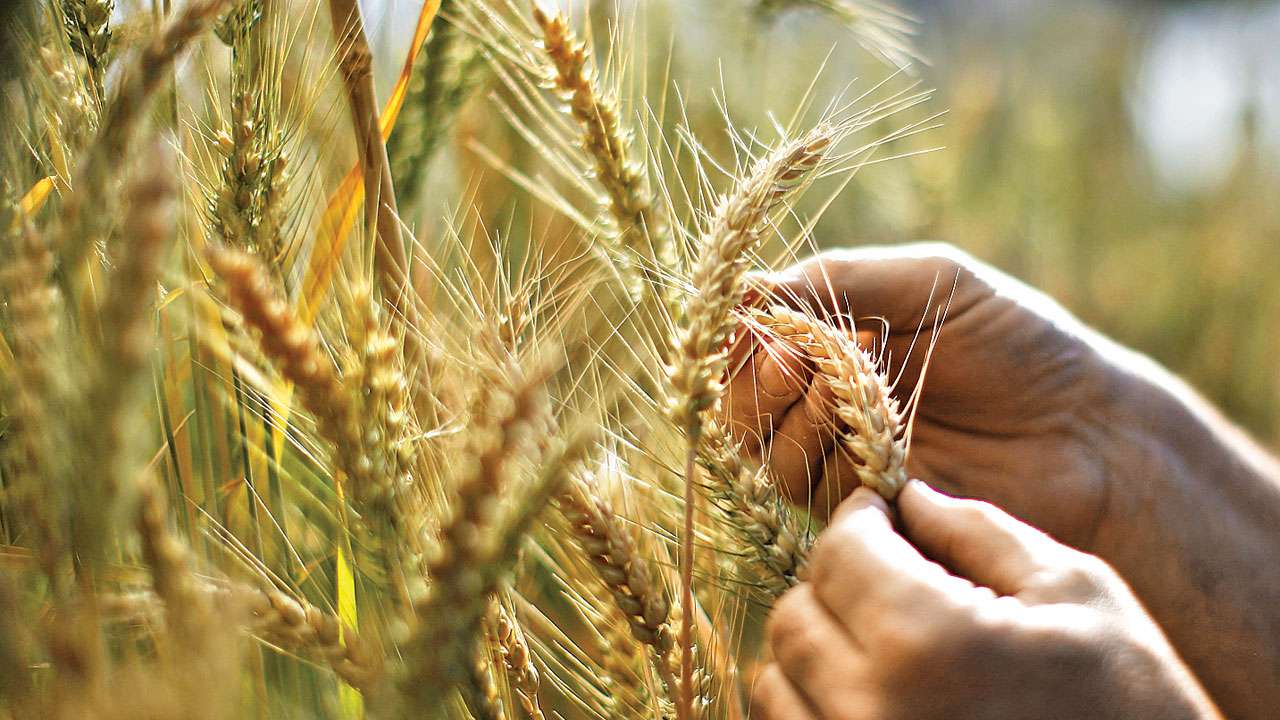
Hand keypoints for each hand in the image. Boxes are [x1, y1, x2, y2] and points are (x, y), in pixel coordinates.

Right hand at [724, 242, 1142, 545]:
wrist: (1089, 430)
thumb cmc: (1018, 342)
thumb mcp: (930, 282)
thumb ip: (839, 279)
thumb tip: (744, 288)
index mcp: (837, 345)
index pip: (754, 345)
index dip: (742, 338)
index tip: (756, 326)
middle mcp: (829, 405)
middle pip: (745, 408)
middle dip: (756, 385)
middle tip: (791, 363)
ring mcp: (846, 461)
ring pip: (770, 453)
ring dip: (793, 421)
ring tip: (845, 392)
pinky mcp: (868, 512)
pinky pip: (814, 493)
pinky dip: (827, 459)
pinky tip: (871, 434)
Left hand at [751, 481, 1221, 719]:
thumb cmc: (1134, 707)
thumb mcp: (1078, 596)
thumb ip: (979, 532)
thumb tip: (908, 496)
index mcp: (927, 641)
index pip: (839, 550)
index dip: (860, 520)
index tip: (884, 514)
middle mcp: (867, 710)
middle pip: (794, 616)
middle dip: (835, 583)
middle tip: (888, 578)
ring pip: (774, 683)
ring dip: (815, 649)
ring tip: (884, 642)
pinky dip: (815, 705)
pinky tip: (878, 695)